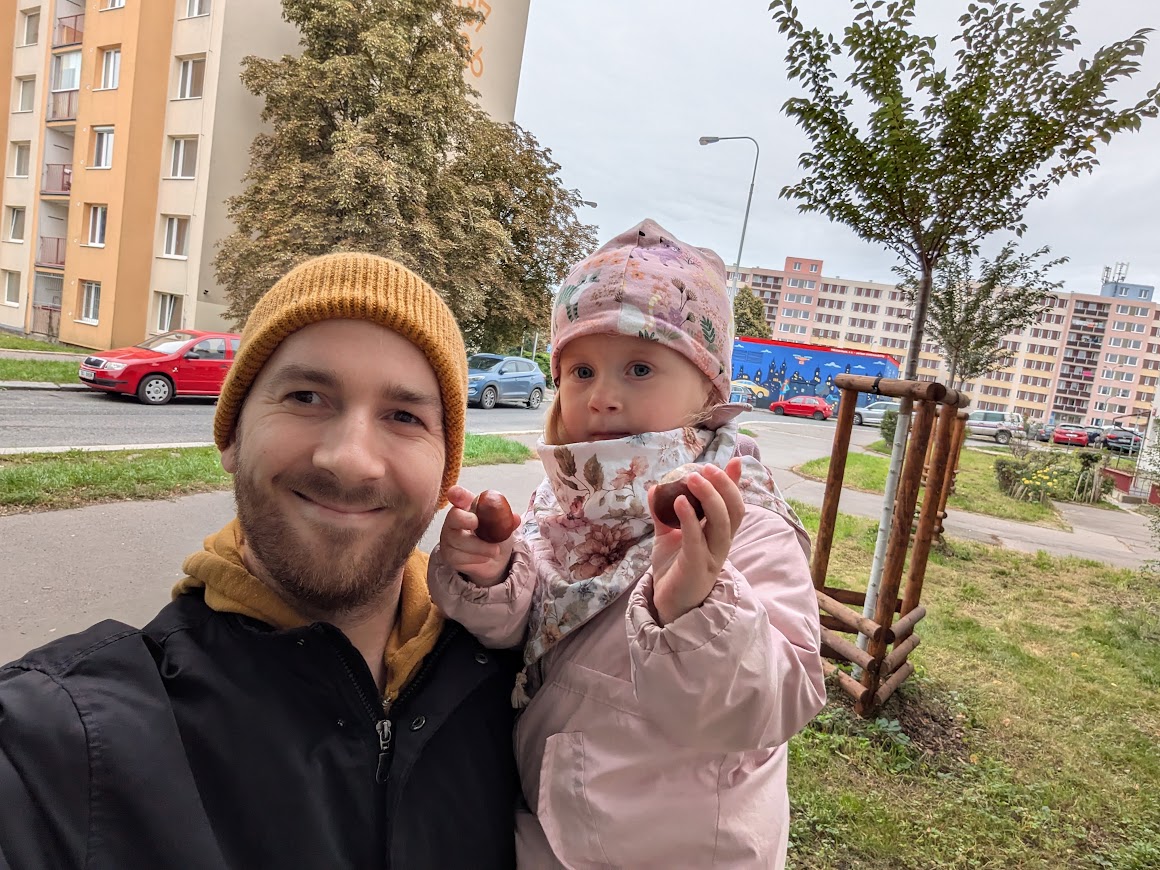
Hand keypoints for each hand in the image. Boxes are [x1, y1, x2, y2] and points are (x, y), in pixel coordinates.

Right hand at [439, 485, 518, 587]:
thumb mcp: (502, 526)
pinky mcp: (450, 556)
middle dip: (464, 519)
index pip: (457, 496)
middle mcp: (454, 520)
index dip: (456, 494)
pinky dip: (476, 558)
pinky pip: (460, 557)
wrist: (492, 560)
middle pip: (453, 517)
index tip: (456, 493)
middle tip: (476, 522)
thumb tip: (515, 518)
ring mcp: (449, 538)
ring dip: (480, 546)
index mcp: (467, 507)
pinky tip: (485, 557)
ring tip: (495, 550)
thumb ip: (507, 520)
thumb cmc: (493, 536)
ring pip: (459, 540)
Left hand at [647, 459, 744, 625]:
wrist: (668, 604)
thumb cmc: (674, 569)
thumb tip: (654, 488)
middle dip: (724, 485)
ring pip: (722, 523)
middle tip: (705, 468)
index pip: (733, 505)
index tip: (734, 460)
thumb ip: (664, 514)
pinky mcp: (696, 567)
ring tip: (693, 478)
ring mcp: (711, 556)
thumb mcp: (669, 536)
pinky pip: (696, 539)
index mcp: (718, 534)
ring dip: (710, 497)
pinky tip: (680, 502)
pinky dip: (690, 518)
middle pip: (734, 511)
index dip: (735, 484)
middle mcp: (721, 544)